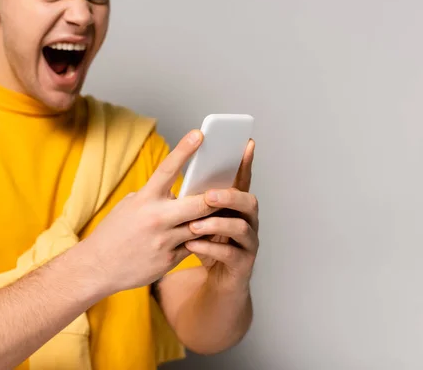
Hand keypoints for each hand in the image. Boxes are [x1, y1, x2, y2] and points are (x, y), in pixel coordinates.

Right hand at [82, 130, 220, 293]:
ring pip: (202, 226)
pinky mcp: (170, 259)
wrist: (97, 268)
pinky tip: (205, 235)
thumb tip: (177, 190)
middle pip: (199, 203)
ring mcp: (164, 240)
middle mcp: (156, 218)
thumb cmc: (114, 232)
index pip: (167, 169)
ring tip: (225, 212)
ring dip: (213, 220)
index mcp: (144, 199)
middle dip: (217, 197)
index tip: (200, 134)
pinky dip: (201, 239)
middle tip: (231, 188)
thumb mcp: (129, 206)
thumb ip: (154, 197)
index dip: (185, 150)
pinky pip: (194, 245)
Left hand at [184, 139, 258, 291]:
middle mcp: (247, 221)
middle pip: (249, 201)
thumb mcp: (197, 219)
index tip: (245, 143)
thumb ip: (195, 201)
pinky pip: (231, 254)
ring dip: (217, 224)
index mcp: (236, 206)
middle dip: (230, 196)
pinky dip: (210, 249)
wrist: (214, 283)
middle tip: (209, 195)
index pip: (242, 180)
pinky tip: (192, 246)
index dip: (245, 162)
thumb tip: (178, 174)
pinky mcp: (242, 264)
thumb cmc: (205, 244)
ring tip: (193, 225)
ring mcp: (248, 243)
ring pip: (242, 228)